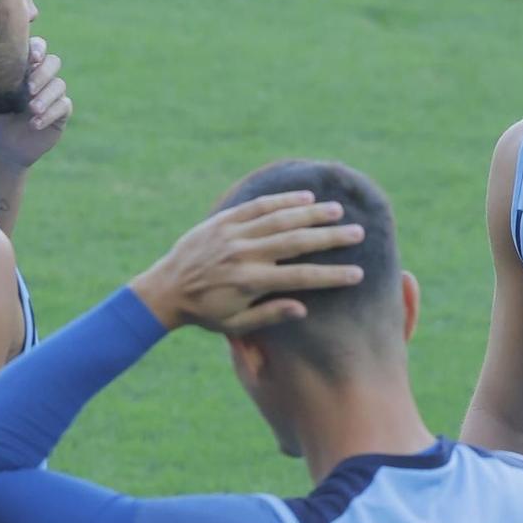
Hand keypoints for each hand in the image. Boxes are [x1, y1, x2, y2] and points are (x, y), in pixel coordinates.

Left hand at [0, 38, 73, 170]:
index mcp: (25, 66)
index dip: (38, 49)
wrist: (3, 145)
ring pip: (59, 85)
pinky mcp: (62, 111)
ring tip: (31, 109)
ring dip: (46, 96)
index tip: (32, 58)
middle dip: (42, 74)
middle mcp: (42, 76)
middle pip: (53, 62)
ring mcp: (53, 93)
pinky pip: (63, 106)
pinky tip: (34, 124)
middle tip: (29, 89)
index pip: (37, 47)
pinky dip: (50, 114)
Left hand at [130, 190, 365, 332]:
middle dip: (330, 237)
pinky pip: (257, 206)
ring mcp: (234, 234)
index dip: (331, 275)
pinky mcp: (223, 221)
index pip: (301, 277)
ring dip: (312, 213)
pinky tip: (305, 197)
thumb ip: (269, 316)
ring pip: (280, 219)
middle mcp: (245, 254)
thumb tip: (304, 308)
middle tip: (358, 232)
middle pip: (296, 242)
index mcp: (250, 282)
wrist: (165, 289)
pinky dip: (282, 200)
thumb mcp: (234, 324)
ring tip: (338, 211)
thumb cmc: (204, 312)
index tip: (358, 273)